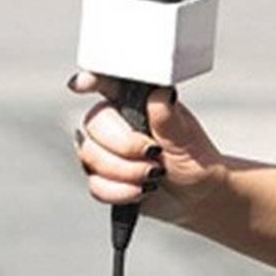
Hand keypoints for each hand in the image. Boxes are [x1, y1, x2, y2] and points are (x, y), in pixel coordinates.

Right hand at [68, 71, 227, 225]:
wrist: (195, 196)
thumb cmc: (194, 159)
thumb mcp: (187, 138)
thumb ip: (169, 118)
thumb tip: (161, 94)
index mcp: (136, 102)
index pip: (107, 83)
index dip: (90, 80)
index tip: (80, 85)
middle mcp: (116, 122)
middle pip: (93, 124)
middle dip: (123, 146)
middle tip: (153, 155)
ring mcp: (105, 150)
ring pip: (90, 155)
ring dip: (124, 171)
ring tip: (152, 175)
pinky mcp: (102, 178)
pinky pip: (94, 184)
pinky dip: (119, 191)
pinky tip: (140, 190)